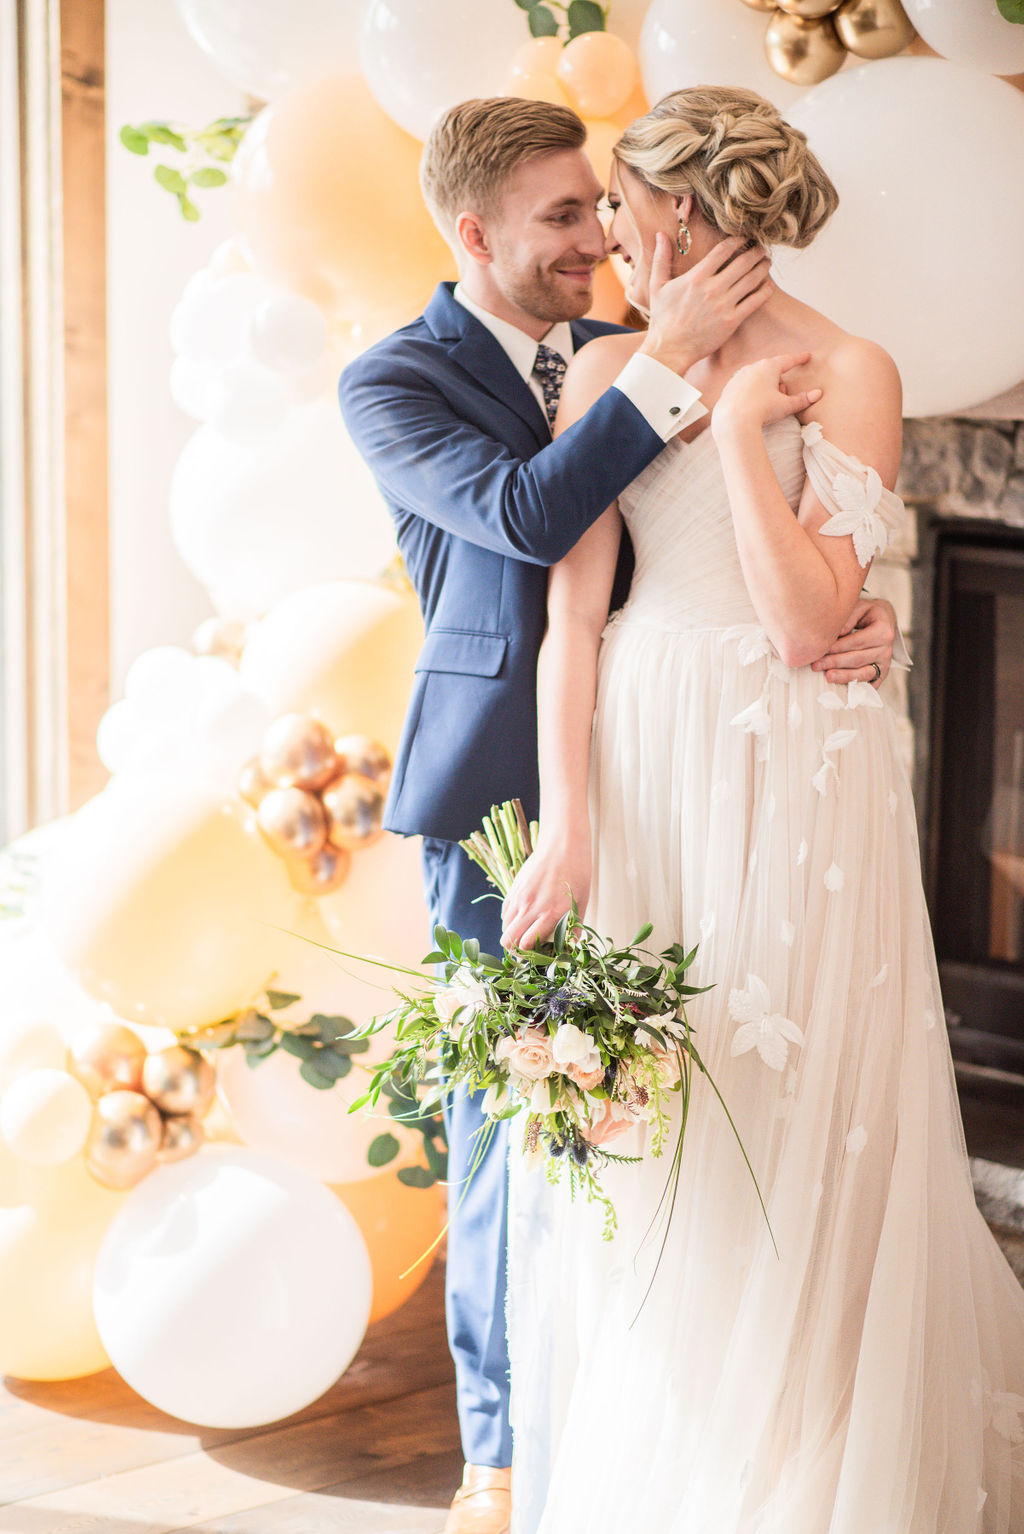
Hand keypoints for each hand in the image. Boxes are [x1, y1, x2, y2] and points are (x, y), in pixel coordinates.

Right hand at [500, 839, 590, 951]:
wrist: (563, 845)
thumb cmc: (578, 874)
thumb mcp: (581, 903)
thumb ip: (573, 928)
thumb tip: (570, 947)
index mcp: (550, 914)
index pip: (526, 945)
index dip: (529, 955)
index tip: (538, 955)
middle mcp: (531, 908)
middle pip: (507, 940)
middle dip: (515, 950)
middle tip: (526, 950)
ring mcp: (519, 897)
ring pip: (504, 927)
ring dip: (512, 934)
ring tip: (526, 933)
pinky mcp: (514, 888)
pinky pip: (505, 912)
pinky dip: (511, 920)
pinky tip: (523, 916)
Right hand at [640, 235, 773, 376]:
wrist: (669, 349)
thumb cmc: (663, 319)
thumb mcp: (657, 286)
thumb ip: (661, 258)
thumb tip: (660, 234)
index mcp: (696, 277)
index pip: (724, 250)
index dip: (737, 240)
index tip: (744, 238)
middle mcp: (712, 289)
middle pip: (743, 262)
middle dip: (755, 251)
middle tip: (761, 247)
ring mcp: (724, 305)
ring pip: (752, 279)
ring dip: (763, 267)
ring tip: (767, 262)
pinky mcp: (732, 321)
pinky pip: (755, 302)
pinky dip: (765, 291)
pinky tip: (769, 285)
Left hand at [713, 352, 822, 436]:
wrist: (733, 420)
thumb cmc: (762, 410)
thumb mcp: (785, 406)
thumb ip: (802, 399)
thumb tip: (818, 394)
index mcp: (769, 367)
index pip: (788, 360)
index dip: (799, 359)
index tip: (806, 356)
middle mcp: (752, 368)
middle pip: (771, 369)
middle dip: (779, 379)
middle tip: (783, 393)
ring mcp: (738, 376)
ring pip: (756, 376)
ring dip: (765, 385)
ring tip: (767, 401)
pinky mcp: (729, 387)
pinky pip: (744, 386)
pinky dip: (751, 391)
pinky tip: (752, 403)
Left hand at [811, 597, 896, 685]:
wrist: (883, 622)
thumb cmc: (867, 614)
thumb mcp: (860, 607)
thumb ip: (848, 618)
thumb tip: (836, 633)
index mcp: (883, 631)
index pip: (857, 641)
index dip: (838, 647)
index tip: (820, 649)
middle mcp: (887, 649)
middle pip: (857, 659)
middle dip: (835, 662)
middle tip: (816, 665)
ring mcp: (885, 664)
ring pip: (863, 673)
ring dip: (844, 677)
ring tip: (827, 677)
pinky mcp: (881, 674)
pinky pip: (869, 684)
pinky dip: (856, 688)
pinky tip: (842, 689)